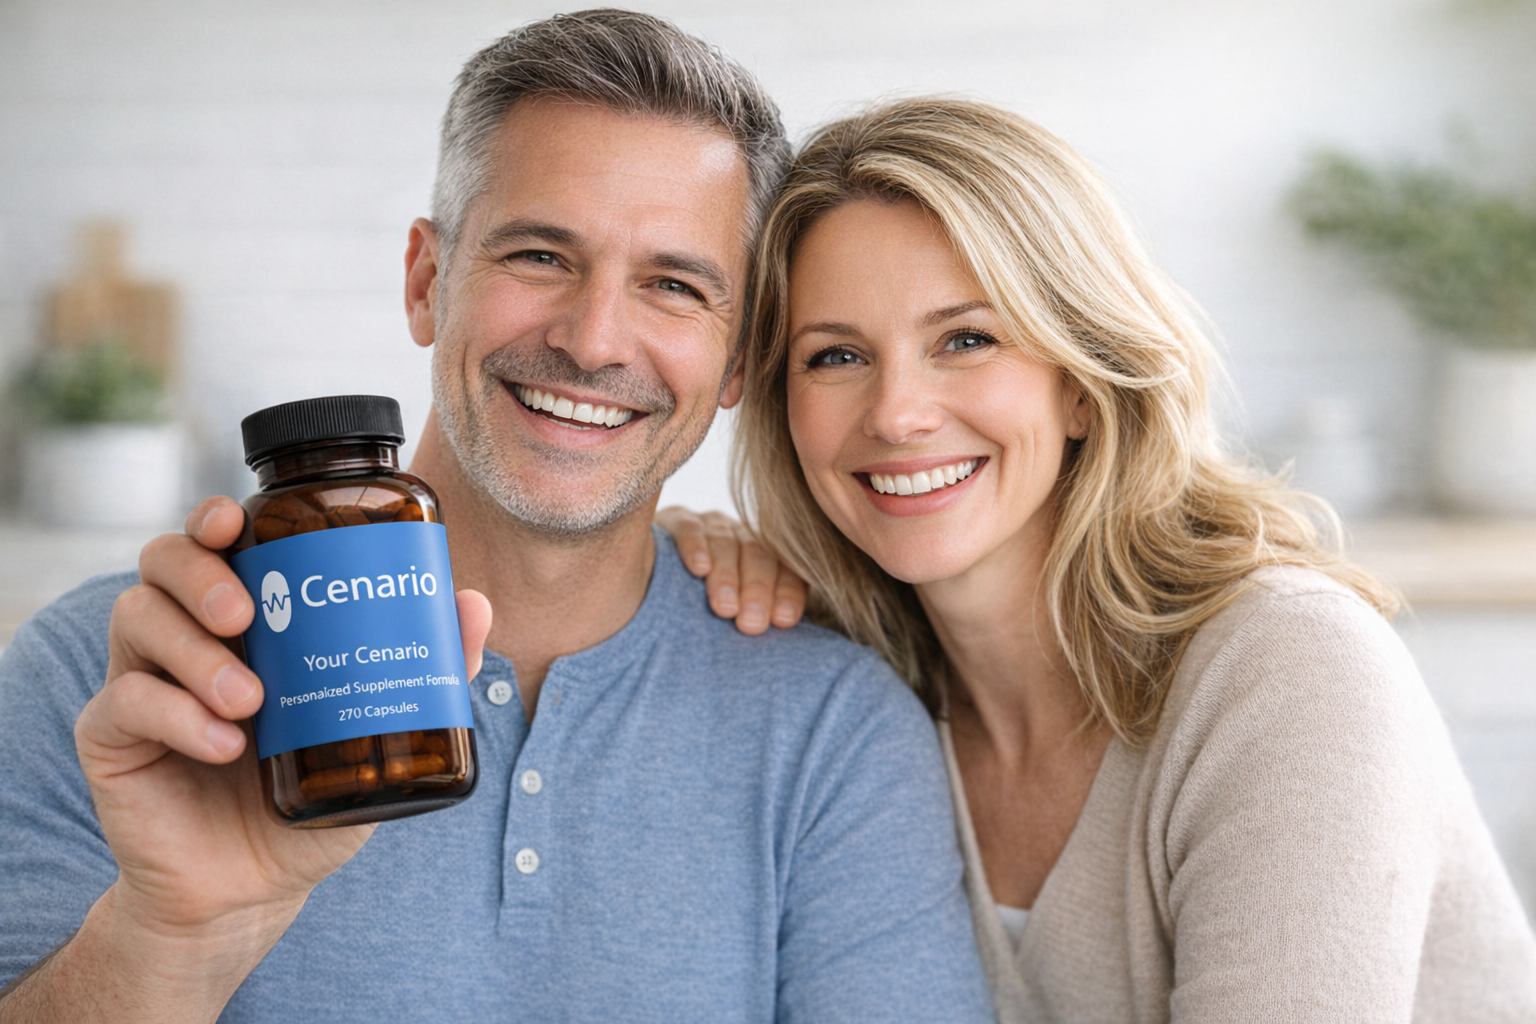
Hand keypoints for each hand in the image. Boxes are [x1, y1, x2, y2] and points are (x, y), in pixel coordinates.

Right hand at [47, 496, 492, 1017]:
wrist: (256, 886)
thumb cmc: (316, 792)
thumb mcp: (377, 730)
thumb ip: (425, 669)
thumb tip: (474, 604)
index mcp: (245, 616)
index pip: (214, 543)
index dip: (215, 518)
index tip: (238, 520)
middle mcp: (187, 635)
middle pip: (163, 562)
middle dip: (202, 574)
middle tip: (250, 614)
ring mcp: (143, 680)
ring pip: (137, 618)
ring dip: (195, 652)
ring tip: (250, 698)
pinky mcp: (111, 737)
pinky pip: (126, 703)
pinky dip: (178, 716)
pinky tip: (225, 746)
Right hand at [655, 507, 804, 634]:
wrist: (649, 577)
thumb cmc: (702, 609)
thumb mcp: (736, 613)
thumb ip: (759, 620)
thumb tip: (785, 634)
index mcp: (766, 555)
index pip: (786, 568)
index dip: (787, 591)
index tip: (784, 619)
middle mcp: (742, 535)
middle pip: (758, 554)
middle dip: (758, 589)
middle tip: (752, 622)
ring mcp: (710, 524)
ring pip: (726, 544)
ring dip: (727, 576)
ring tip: (725, 608)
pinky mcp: (676, 518)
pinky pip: (689, 529)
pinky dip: (695, 548)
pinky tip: (699, 569)